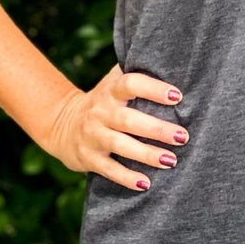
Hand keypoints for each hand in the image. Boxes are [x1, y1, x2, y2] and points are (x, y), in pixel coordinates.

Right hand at [41, 65, 188, 190]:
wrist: (62, 124)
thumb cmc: (103, 101)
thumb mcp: (113, 82)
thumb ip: (136, 71)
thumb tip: (171, 59)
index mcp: (110, 90)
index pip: (131, 84)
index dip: (154, 89)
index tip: (177, 96)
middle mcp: (100, 112)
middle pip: (129, 120)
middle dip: (157, 129)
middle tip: (183, 136)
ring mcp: (93, 136)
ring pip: (120, 145)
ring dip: (146, 154)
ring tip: (171, 160)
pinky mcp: (89, 158)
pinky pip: (109, 169)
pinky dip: (127, 177)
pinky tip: (146, 183)